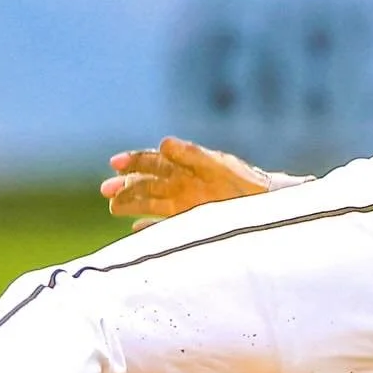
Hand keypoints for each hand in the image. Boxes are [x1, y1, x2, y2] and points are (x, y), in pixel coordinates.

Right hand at [100, 137, 270, 228]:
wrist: (266, 206)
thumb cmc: (243, 182)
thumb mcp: (218, 165)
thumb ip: (191, 155)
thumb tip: (163, 143)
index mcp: (186, 166)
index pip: (153, 162)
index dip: (134, 161)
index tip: (115, 163)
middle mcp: (182, 185)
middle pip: (147, 183)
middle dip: (125, 185)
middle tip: (106, 190)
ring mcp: (185, 205)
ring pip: (150, 203)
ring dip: (131, 203)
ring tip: (113, 206)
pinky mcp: (191, 223)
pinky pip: (164, 224)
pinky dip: (149, 227)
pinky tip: (135, 230)